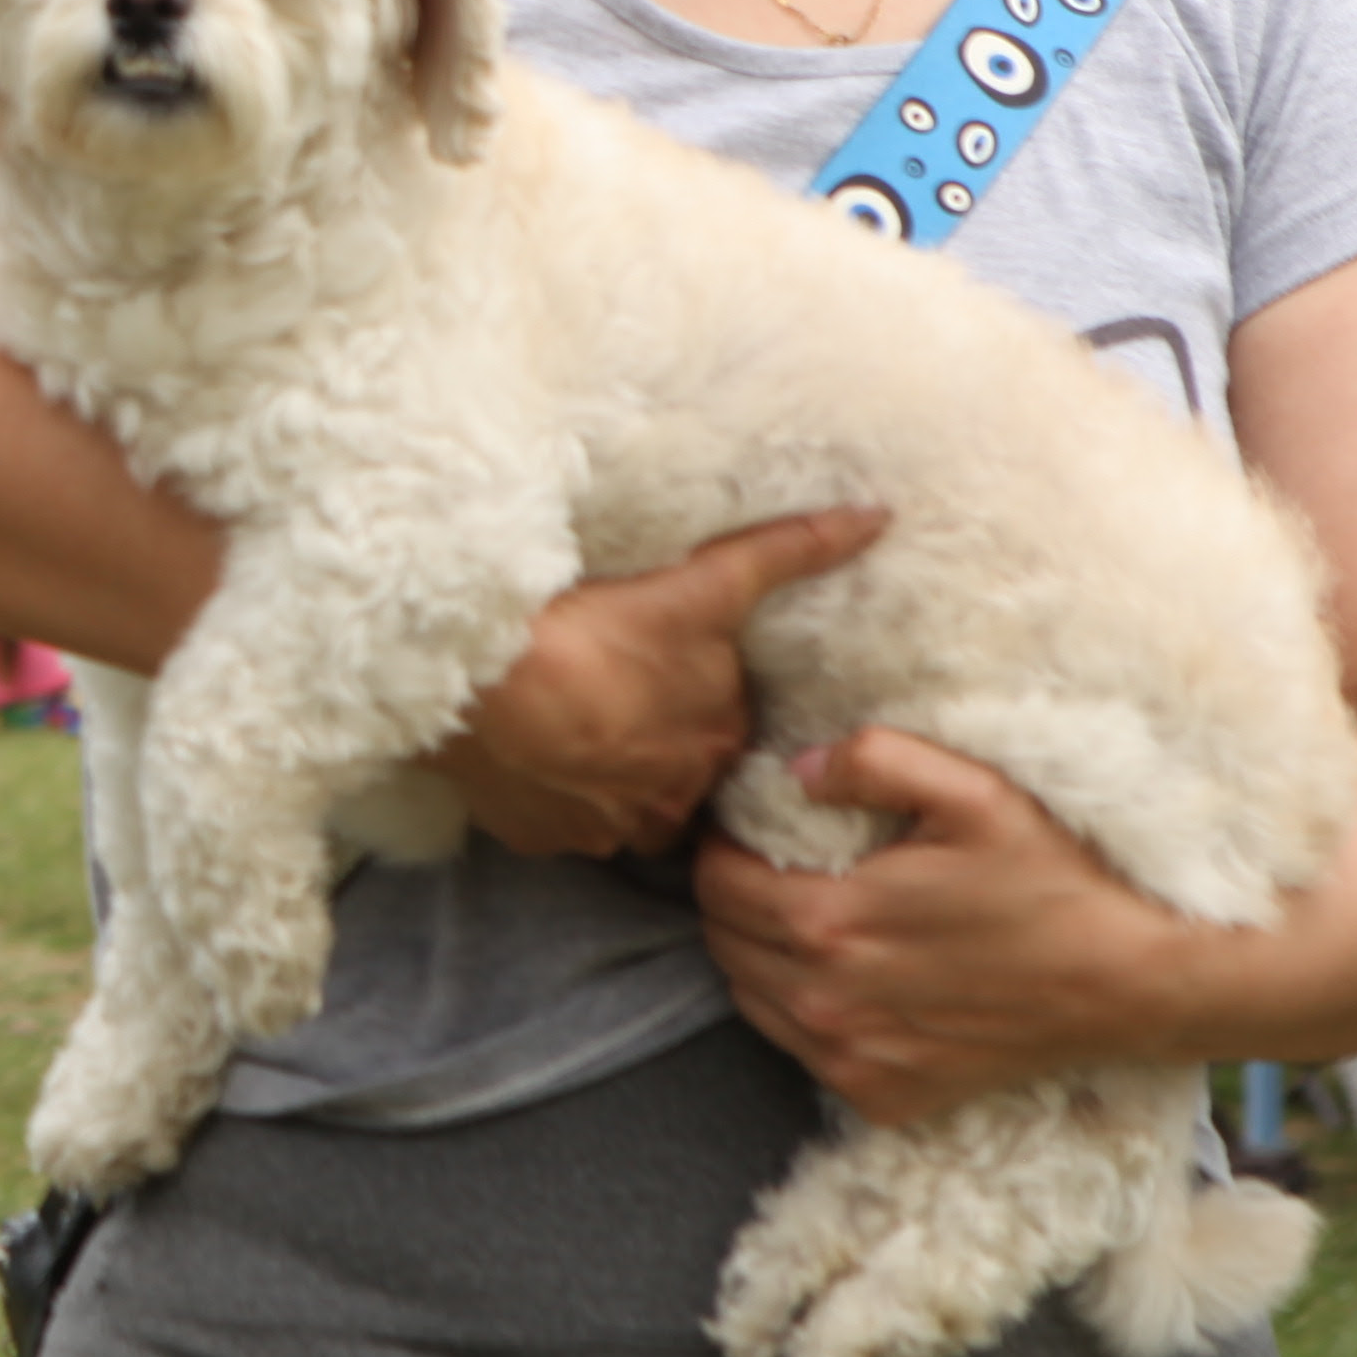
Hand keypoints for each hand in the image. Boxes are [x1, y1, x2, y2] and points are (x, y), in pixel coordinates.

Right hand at [425, 506, 891, 858]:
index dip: (694, 693)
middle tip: (612, 689)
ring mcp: (602, 827)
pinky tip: (529, 751)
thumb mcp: (704, 586)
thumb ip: (788, 553)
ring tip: (567, 721)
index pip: (722, 724)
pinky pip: (557, 822)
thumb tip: (875, 518)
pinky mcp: (540, 837)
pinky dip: (550, 793)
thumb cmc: (595, 631)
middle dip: (653, 740)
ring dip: (604, 774)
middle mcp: (671, 801)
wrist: (480, 678)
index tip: (661, 667)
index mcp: (717, 744)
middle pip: (674, 770)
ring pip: (618, 804)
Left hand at [696, 728, 1187, 1125]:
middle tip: (774, 869)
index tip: (748, 830)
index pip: (715, 882)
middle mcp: (824, 1002)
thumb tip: (798, 769)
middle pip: (723, 942)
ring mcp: (849, 1059)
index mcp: (829, 922)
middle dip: (734, 898)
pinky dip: (803, 1014)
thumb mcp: (974, 793)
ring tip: (807, 920)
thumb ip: (876, 762)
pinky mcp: (879, 1097)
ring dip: (760, 957)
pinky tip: (849, 979)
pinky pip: (800, 1051)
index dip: (722, 846)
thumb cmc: (1052, 884)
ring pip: (751, 999)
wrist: (1127, 987)